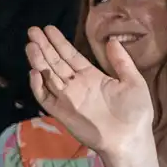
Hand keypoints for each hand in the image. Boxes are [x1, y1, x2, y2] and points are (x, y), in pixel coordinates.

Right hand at [26, 25, 152, 156]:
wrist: (130, 138)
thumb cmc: (135, 111)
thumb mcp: (133, 81)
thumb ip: (121, 61)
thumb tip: (111, 41)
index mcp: (91, 76)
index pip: (71, 55)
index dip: (59, 42)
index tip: (48, 29)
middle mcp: (76, 85)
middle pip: (56, 62)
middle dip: (44, 46)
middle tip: (32, 30)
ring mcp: (67, 98)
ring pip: (48, 76)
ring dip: (38, 61)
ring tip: (30, 45)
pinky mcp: (61, 112)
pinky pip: (46, 98)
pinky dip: (38, 86)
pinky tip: (35, 72)